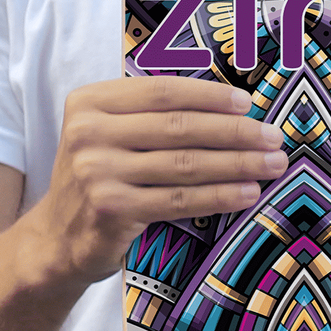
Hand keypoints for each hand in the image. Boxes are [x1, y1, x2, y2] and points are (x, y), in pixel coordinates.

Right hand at [20, 77, 284, 289]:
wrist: (57, 238)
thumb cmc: (100, 177)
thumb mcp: (109, 133)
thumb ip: (150, 113)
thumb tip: (230, 104)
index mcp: (89, 102)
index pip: (162, 91)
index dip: (209, 96)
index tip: (247, 103)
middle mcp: (88, 133)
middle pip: (179, 127)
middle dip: (234, 132)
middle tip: (274, 136)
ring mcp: (97, 173)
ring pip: (184, 164)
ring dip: (237, 163)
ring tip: (273, 164)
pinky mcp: (111, 210)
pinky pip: (179, 199)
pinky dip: (220, 196)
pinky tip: (248, 193)